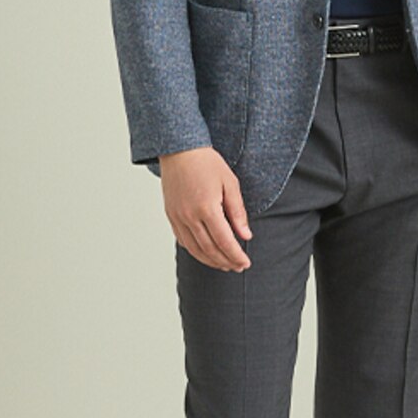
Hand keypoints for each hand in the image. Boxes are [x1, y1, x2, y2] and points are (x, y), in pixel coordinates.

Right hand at [159, 147, 252, 270]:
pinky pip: (183, 241)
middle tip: (238, 267)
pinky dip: (196, 252)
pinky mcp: (171, 216)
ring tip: (225, 265)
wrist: (179, 150)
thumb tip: (246, 235)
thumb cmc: (206, 163)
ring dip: (211, 261)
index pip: (224, 241)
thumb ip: (238, 212)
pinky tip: (206, 254)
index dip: (236, 255)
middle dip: (226, 261)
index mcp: (207, 208)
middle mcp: (189, 216)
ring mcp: (178, 217)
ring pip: (195, 249)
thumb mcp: (230, 183)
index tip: (245, 263)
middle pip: (209, 250)